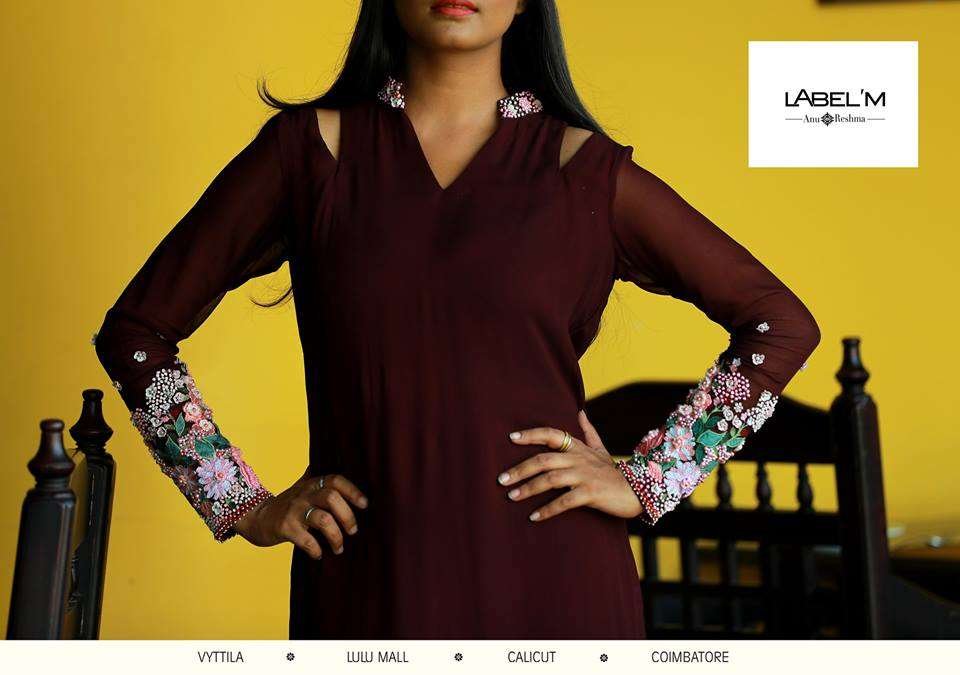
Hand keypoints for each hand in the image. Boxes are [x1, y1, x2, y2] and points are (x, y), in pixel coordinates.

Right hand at [233, 471, 368, 559]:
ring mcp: (293, 510)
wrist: (256, 517)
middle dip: (347, 516)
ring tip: (339, 548)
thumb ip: (318, 478)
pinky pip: (307, 540)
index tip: (365, 504)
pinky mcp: (285, 528)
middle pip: (331, 497)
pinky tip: (319, 554)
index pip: (335, 480)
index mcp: (311, 484)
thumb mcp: (301, 486)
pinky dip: (316, 549)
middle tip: (353, 531)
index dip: (352, 490)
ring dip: (336, 536)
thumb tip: (340, 462)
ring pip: (323, 519)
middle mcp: (303, 494)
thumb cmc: (287, 504)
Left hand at [498, 410, 641, 521]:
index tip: (511, 437)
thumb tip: (580, 412)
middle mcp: (578, 459)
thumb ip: (588, 432)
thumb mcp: (601, 449)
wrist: (638, 491)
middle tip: (501, 480)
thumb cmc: (614, 472)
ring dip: (528, 489)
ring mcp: (584, 476)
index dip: (531, 434)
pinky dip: (547, 510)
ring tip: (511, 497)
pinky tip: (533, 517)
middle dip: (520, 469)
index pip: (551, 434)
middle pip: (543, 460)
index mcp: (577, 448)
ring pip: (550, 480)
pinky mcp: (590, 493)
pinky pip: (564, 502)